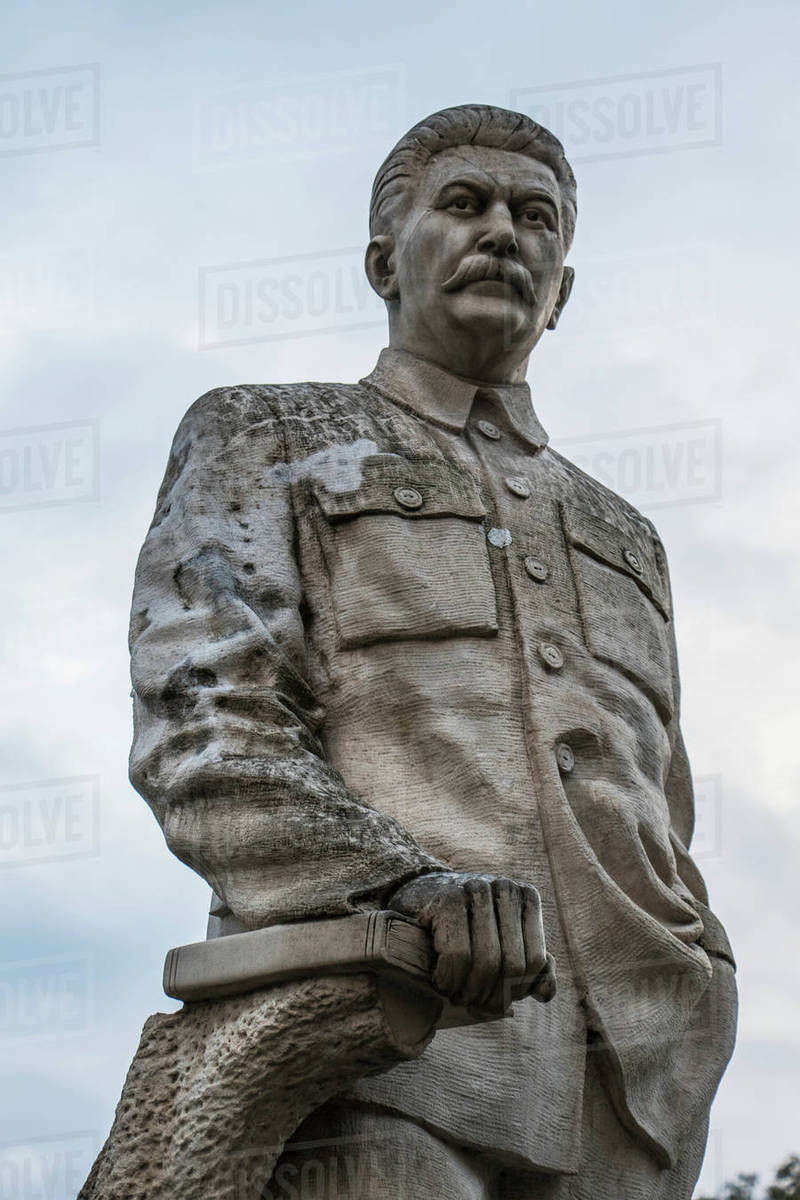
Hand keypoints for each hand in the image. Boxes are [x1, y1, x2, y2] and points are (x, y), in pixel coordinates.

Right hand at [387, 871, 555, 1014]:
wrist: (418, 895)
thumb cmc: (465, 925)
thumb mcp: (501, 942)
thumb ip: (530, 966)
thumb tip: (546, 995)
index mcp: (526, 897)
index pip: (535, 960)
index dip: (515, 990)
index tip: (495, 1001)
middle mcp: (505, 888)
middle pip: (512, 964)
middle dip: (491, 995)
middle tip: (473, 1005)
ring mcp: (476, 889)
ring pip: (487, 961)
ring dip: (470, 991)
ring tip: (458, 996)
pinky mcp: (446, 900)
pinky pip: (458, 955)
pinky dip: (450, 979)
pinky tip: (442, 982)